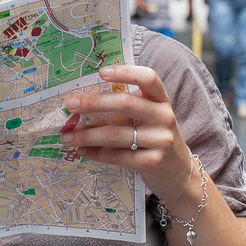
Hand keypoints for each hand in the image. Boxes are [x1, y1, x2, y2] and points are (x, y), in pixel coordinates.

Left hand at [62, 64, 196, 209]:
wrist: (178, 173)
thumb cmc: (155, 139)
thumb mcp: (149, 118)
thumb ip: (126, 108)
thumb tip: (83, 102)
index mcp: (161, 100)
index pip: (149, 78)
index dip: (126, 72)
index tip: (101, 72)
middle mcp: (164, 117)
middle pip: (126, 103)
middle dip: (94, 103)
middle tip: (71, 105)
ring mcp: (161, 140)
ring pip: (116, 134)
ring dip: (87, 135)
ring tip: (67, 136)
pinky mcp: (153, 162)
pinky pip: (117, 156)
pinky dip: (95, 153)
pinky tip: (82, 150)